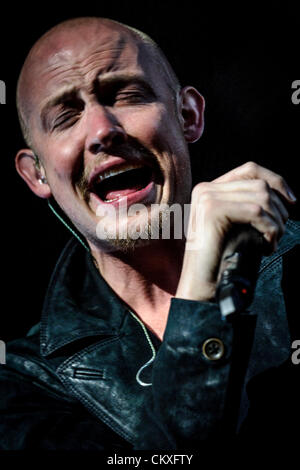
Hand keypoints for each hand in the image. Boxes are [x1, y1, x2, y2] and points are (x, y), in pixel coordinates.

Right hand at [175, 162, 295, 300]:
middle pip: (259, 183)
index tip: (292, 203)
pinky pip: (256, 211)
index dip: (276, 181)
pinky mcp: (213, 210)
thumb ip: (248, 206)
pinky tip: (267, 245)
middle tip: (278, 234)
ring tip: (272, 241)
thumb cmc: (221, 260)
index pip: (250, 170)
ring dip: (276, 221)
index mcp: (210, 190)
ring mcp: (207, 197)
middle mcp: (206, 189)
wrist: (201, 285)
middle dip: (279, 208)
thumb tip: (284, 195)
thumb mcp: (237, 227)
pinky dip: (269, 229)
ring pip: (261, 196)